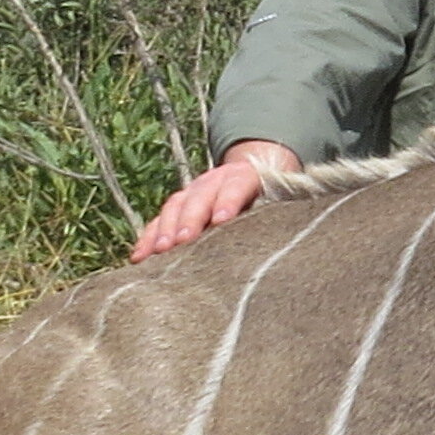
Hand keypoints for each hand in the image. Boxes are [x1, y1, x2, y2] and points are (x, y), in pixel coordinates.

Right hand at [134, 143, 296, 260]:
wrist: (253, 177)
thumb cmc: (271, 199)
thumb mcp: (280, 200)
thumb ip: (280, 215)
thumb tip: (296, 239)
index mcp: (246, 176)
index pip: (237, 185)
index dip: (228, 200)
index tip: (221, 220)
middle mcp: (215, 181)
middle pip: (200, 195)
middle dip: (191, 217)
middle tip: (184, 240)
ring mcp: (193, 192)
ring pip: (176, 205)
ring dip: (166, 228)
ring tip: (161, 251)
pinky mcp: (177, 208)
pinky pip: (158, 221)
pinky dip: (148, 238)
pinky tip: (139, 257)